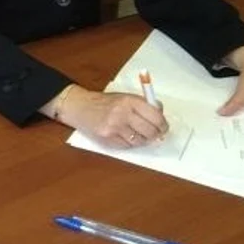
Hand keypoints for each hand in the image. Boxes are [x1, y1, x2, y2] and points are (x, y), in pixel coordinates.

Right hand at [51, 85, 168, 148]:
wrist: (79, 106)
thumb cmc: (104, 102)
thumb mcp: (124, 97)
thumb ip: (142, 105)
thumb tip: (161, 115)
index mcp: (129, 101)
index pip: (156, 116)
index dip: (163, 124)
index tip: (164, 127)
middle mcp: (122, 113)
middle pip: (150, 131)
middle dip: (155, 135)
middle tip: (155, 134)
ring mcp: (114, 127)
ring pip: (140, 141)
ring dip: (142, 140)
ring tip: (137, 133)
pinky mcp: (108, 139)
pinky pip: (127, 146)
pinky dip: (129, 143)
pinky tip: (124, 135)